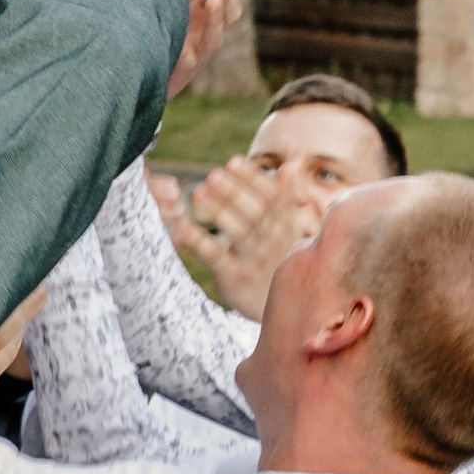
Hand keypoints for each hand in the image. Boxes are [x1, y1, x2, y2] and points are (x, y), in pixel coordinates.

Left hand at [168, 0, 239, 99]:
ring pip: (214, 39)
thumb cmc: (159, 31)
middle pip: (229, 15)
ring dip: (215, 18)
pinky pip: (186, 65)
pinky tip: (184, 47)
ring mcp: (195, 56)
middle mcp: (205, 36)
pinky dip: (186, 56)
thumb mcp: (176, 1)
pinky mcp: (179, 74)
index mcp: (205, 16)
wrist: (137, 74)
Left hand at [186, 152, 318, 322]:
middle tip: (212, 174)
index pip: (273, 197)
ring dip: (218, 210)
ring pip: (239, 232)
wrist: (285, 312)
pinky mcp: (235, 279)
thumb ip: (287, 199)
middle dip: (234, 190)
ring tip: (197, 191)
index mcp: (287, 227)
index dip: (253, 178)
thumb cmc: (279, 260)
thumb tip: (291, 165)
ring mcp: (255, 262)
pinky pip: (216, 256)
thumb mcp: (290, 232)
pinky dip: (198, 239)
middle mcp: (274, 242)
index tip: (233, 161)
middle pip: (256, 212)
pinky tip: (182, 224)